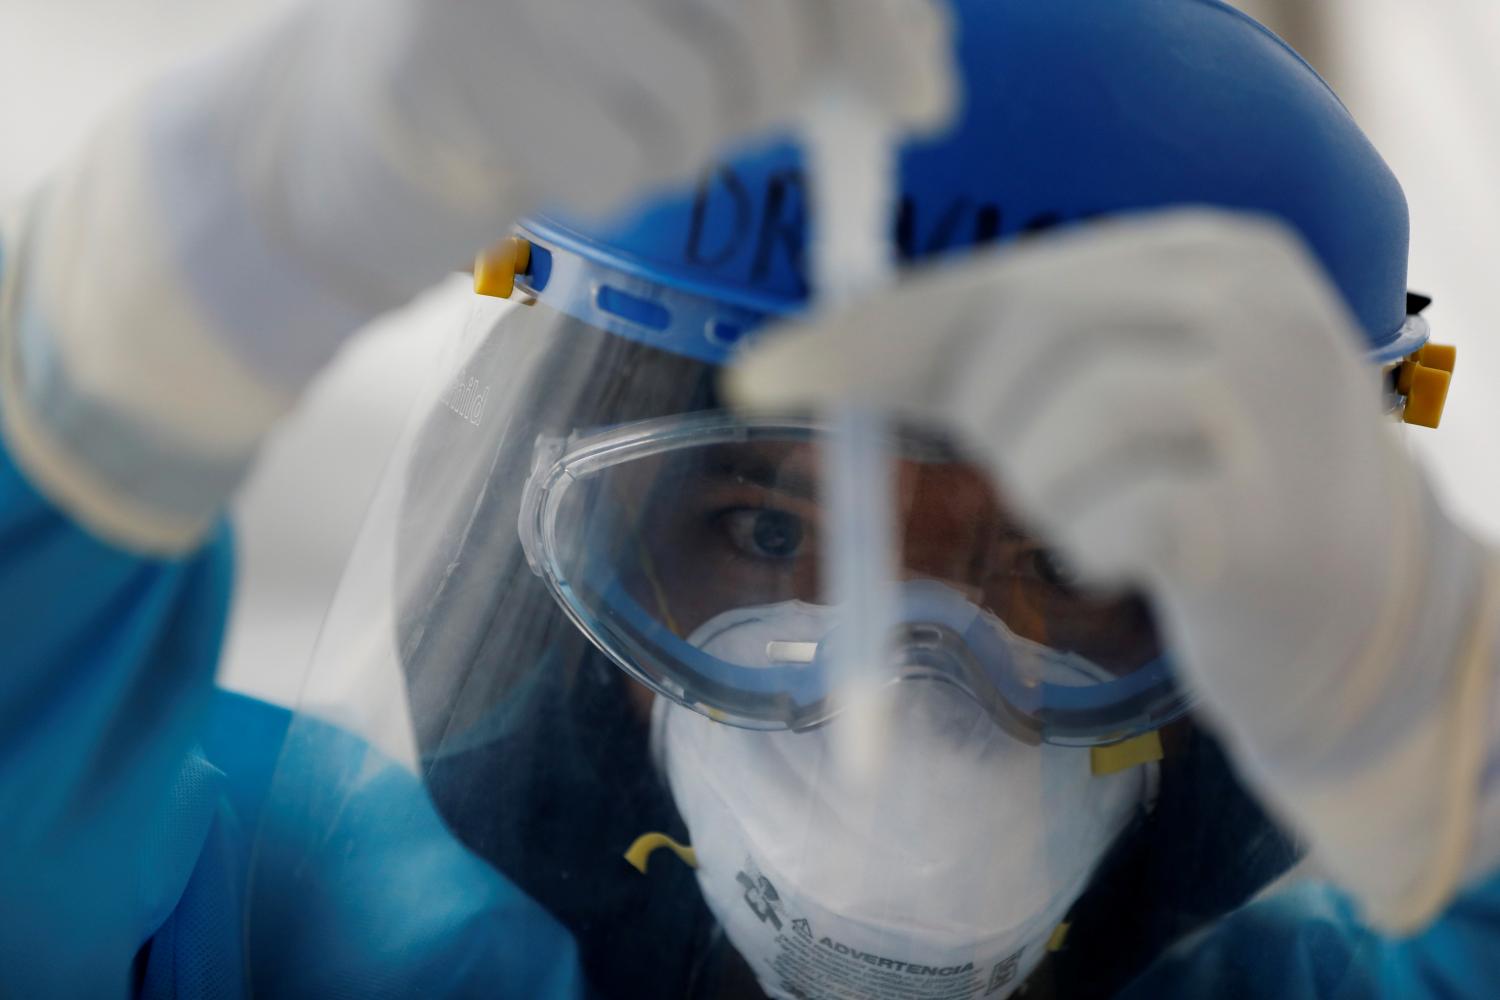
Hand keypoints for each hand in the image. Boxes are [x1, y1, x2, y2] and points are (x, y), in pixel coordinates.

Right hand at [353, 0, 955, 217]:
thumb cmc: (583, 28)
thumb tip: (917, 93)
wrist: (394, 72)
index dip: (876, 18)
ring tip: (629, 108)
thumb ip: (825, 9)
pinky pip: (613, 169)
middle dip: (776, 87)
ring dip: (689, 142)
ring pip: (692, 106)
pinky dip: (618, 181)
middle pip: (761, 17)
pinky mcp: (441, 62)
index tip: (916, 102)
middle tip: (742, 103)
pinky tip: (573, 140)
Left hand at [727, 209, 1496, 930]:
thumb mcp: (1109, 390)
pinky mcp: (1263, 518)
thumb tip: (778, 361)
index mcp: (1201, 251)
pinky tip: (1153, 560)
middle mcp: (1248, 299)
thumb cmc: (1200, 488)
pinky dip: (1098, 553)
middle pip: (1021, 337)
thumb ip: (982, 360)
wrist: (1360, 611)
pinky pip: (1104, 527)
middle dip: (997, 422)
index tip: (760, 375)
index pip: (999, 279)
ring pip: (1053, 433)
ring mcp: (1270, 401)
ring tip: (1122, 515)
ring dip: (1052, 498)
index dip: (875, 333)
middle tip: (1056, 476)